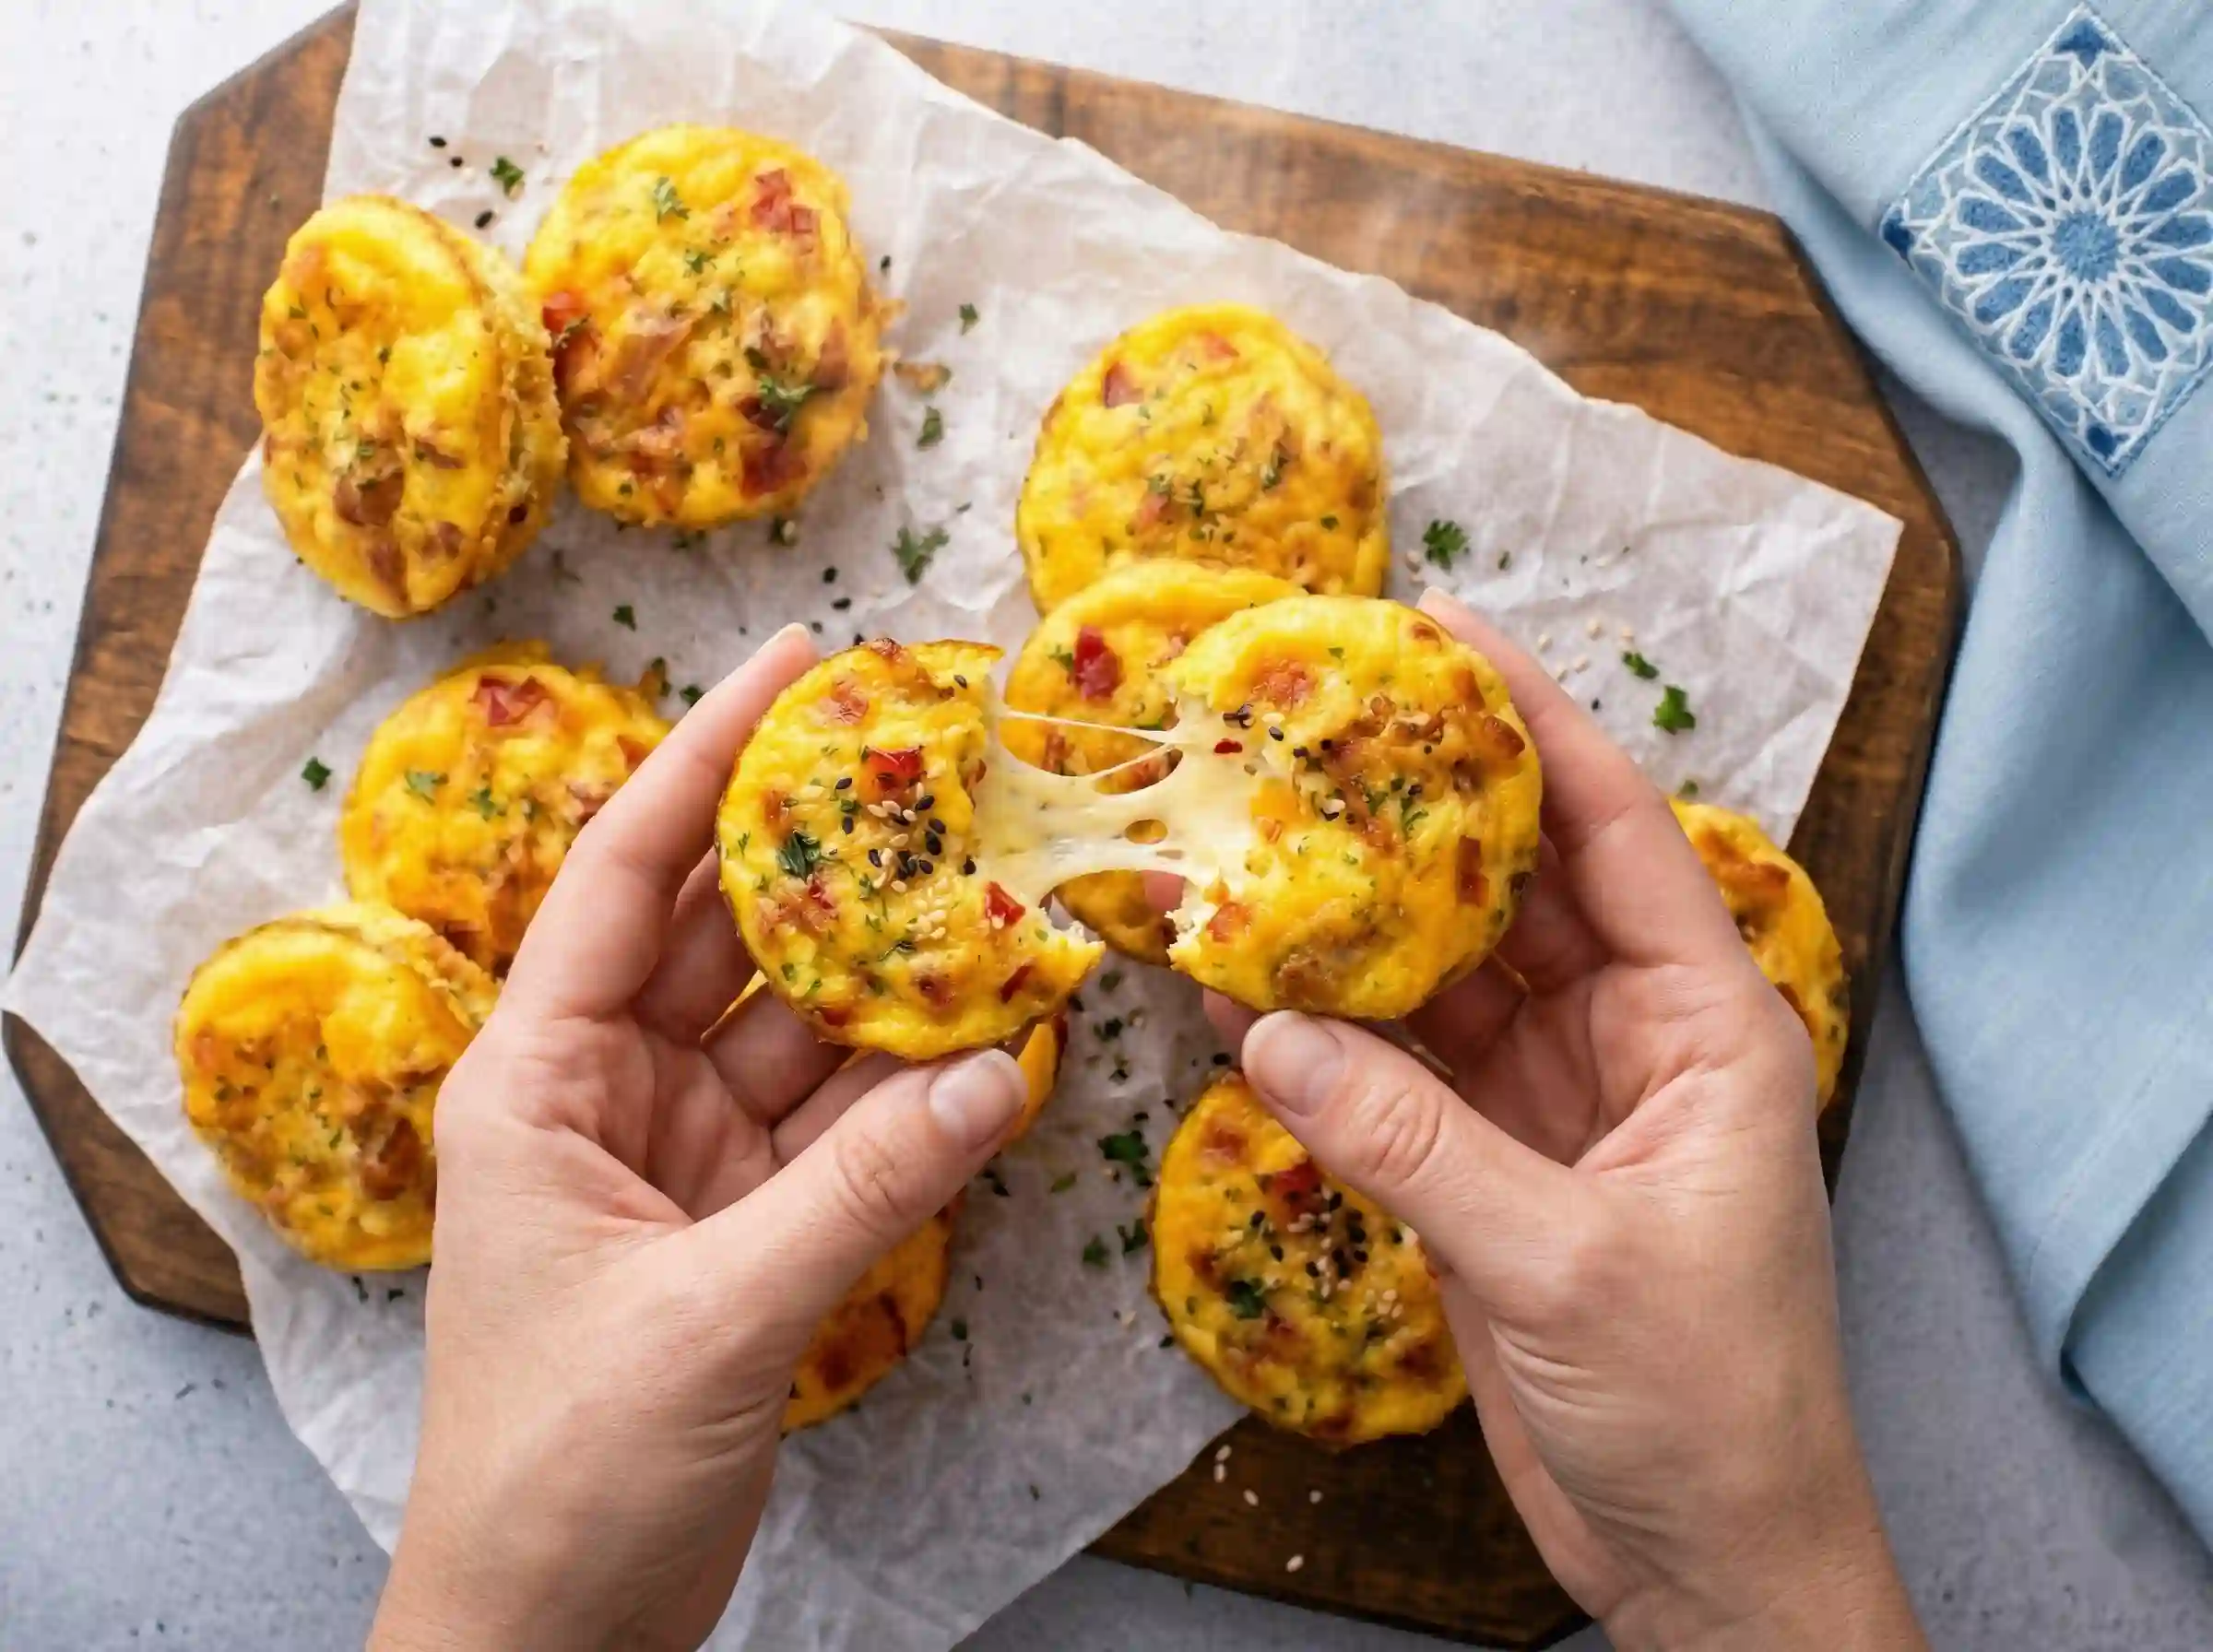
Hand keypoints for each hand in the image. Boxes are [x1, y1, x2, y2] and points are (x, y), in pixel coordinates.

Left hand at [370, 624, 1032, 1651]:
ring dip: (893, 976)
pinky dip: (911, 1090)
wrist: (550, 1630)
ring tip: (1001, 892)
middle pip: (728, 935)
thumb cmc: (562, 1469)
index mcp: (537, 1078)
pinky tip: (993, 1040)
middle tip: (936, 762)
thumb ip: (864, 1191)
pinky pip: (841, 1125)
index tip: (795, 660)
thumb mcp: (713, 1314)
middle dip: (827, 851)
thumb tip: (1003, 1077)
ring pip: (802, 1030)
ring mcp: (682, 1158)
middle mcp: (607, 1093)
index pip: (628, 875)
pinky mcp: (744, 1225)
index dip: (708, 756)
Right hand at [1215, 590, 1923, 1650]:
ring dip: (1351, 933)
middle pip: (1513, 891)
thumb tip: (1271, 1032)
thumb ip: (1412, 1144)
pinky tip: (1242, 1002)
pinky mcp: (1487, 1175)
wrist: (1705, 1559)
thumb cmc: (1706, 1406)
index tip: (1451, 633)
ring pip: (1439, 984)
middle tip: (1311, 729)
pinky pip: (1395, 1081)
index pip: (1617, 834)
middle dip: (1417, 814)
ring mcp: (1550, 1107)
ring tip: (1247, 853)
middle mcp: (1628, 1042)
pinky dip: (1325, 1046)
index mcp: (1704, 1025)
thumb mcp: (1564, 1262)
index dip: (1538, 725)